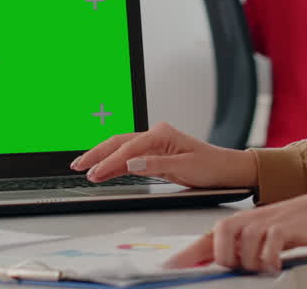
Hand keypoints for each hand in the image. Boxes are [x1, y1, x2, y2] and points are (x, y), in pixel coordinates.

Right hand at [71, 122, 256, 187]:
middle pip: (119, 143)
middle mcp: (155, 135)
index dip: (109, 160)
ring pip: (121, 149)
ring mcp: (154, 145)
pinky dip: (115, 164)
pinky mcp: (154, 156)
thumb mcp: (186, 167)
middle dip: (97, 154)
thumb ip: (156, 165)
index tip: (95, 172)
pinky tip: (103, 171)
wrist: (228, 170)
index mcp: (161, 134)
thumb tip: (131, 163)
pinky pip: (129, 158)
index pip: (128, 148)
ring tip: (84, 168)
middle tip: (77, 166)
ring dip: (102, 158)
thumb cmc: (212, 166)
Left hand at [166, 191, 306, 273]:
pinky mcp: (283, 228)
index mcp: (235, 225)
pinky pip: (269, 249)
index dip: (185, 256)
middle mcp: (244, 222)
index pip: (204, 242)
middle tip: (248, 266)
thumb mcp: (259, 237)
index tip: (169, 267)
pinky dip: (272, 259)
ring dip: (256, 264)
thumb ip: (237, 250)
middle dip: (232, 264)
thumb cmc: (290, 225)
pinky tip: (277, 261)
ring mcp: (263, 223)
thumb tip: (215, 266)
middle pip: (221, 248)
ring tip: (268, 262)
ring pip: (245, 253)